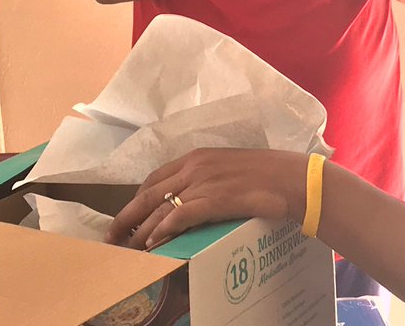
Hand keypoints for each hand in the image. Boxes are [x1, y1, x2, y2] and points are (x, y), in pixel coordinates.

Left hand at [105, 149, 305, 249]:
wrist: (291, 179)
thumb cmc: (267, 175)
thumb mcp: (230, 169)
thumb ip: (209, 179)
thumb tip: (194, 199)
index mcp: (197, 156)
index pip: (155, 176)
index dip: (137, 197)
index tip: (129, 213)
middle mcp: (195, 166)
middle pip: (149, 192)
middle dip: (127, 215)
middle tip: (113, 235)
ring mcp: (203, 182)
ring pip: (160, 207)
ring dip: (141, 229)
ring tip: (129, 247)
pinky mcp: (213, 199)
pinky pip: (179, 216)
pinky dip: (163, 231)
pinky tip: (154, 244)